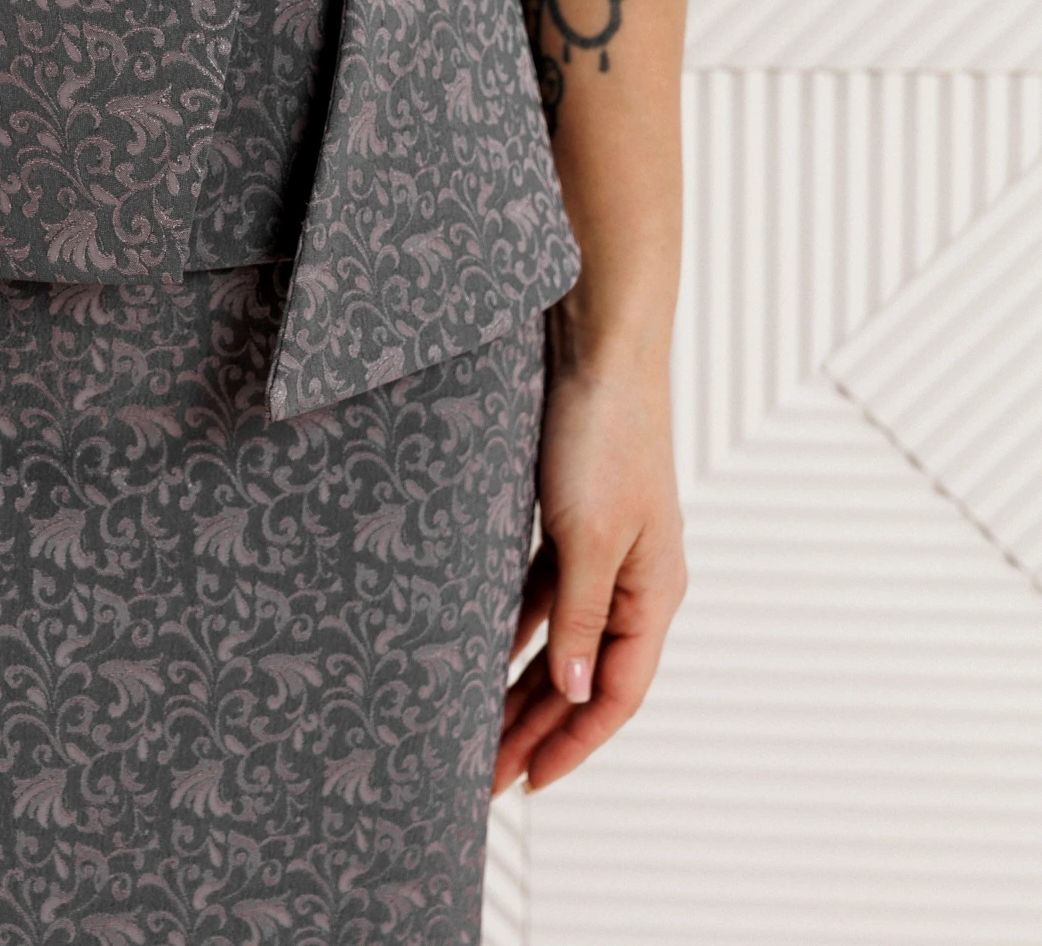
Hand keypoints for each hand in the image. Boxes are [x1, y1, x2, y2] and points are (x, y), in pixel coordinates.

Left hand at [493, 328, 686, 795]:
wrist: (599, 346)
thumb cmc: (605, 433)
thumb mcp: (587, 534)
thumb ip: (579, 615)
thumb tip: (573, 689)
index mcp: (653, 590)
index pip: (616, 693)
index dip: (574, 743)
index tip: (527, 783)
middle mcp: (634, 578)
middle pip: (584, 673)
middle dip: (536, 726)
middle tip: (484, 773)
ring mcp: (603, 547)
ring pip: (559, 636)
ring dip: (520, 681)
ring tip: (475, 726)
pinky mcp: (572, 517)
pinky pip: (543, 593)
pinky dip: (513, 626)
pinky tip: (480, 651)